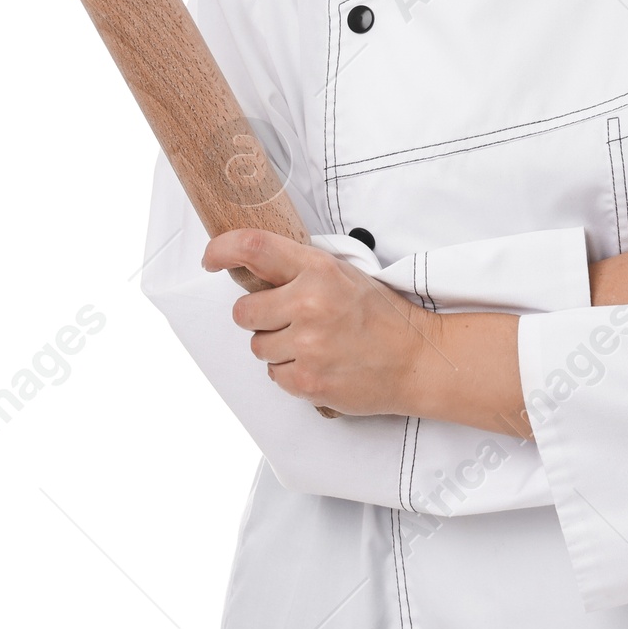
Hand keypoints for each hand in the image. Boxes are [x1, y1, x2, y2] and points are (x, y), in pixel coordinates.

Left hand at [202, 228, 437, 416]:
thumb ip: (301, 271)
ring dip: (277, 347)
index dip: (223, 249)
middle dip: (260, 317)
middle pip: (243, 312)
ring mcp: (307, 345)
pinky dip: (291, 373)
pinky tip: (319, 363)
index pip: (255, 247)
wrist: (416, 359)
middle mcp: (309, 303)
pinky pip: (273, 375)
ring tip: (313, 344)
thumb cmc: (381, 316)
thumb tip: (256, 270)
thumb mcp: (344, 274)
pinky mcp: (307, 380)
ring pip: (257, 347)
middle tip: (289, 319)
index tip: (211, 258)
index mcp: (319, 270)